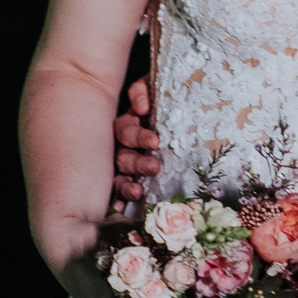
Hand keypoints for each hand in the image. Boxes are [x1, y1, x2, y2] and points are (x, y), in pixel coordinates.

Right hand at [109, 76, 160, 211]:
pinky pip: (120, 191)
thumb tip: (142, 107)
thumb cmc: (164, 100)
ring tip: (137, 192)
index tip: (155, 141)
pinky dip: (119, 199)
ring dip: (126, 185)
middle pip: (122, 156)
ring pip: (119, 175)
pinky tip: (119, 208)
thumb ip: (144, 90)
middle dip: (137, 163)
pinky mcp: (131, 178)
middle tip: (154, 167)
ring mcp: (124, 164)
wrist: (178, 106)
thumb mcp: (155, 88)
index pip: (126, 131)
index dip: (138, 136)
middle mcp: (123, 146)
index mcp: (128, 125)